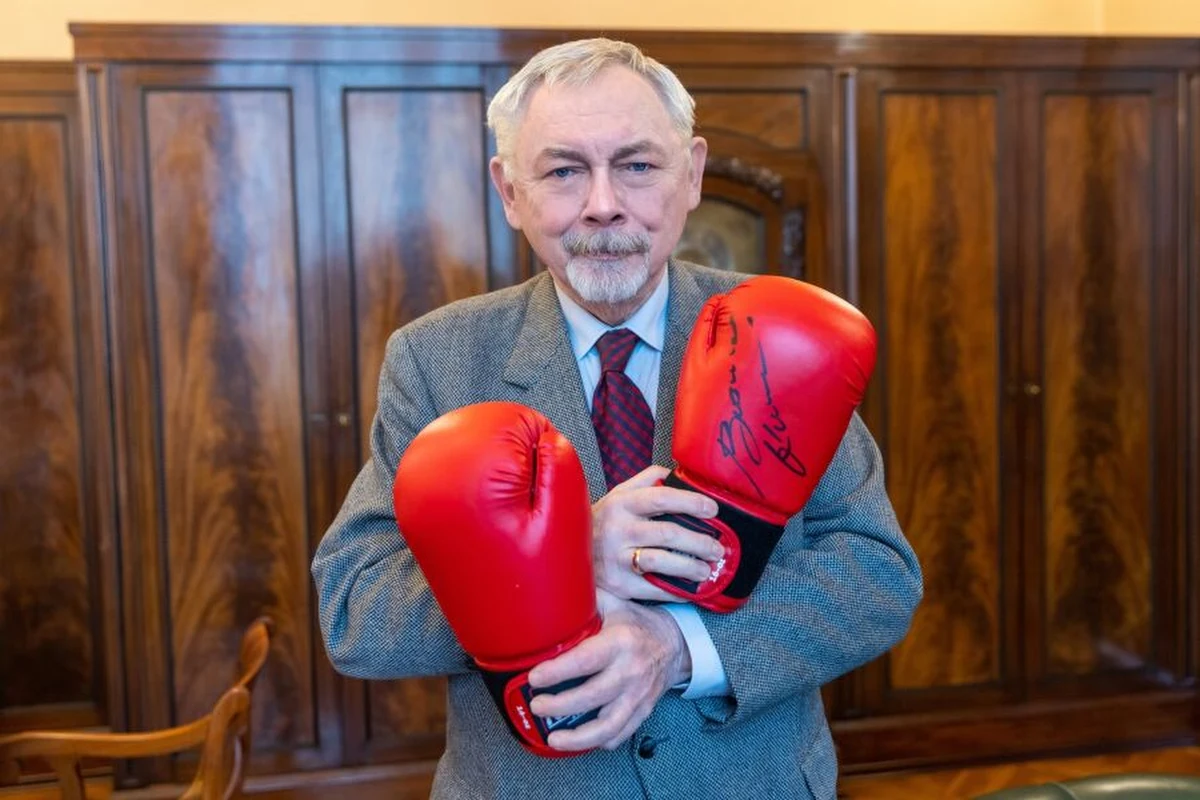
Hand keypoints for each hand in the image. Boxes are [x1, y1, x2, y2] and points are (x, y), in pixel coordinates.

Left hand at [527, 590, 691, 751]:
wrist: (673, 643)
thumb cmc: (637, 623)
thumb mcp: (613, 604)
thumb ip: (584, 600)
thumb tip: (550, 590)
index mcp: (620, 642)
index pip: (585, 660)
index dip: (558, 672)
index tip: (535, 677)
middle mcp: (630, 671)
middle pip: (592, 696)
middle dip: (560, 705)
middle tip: (537, 705)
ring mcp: (638, 695)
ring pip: (608, 725)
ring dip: (578, 737)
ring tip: (554, 738)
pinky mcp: (642, 711)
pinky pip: (620, 733)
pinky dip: (599, 741)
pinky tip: (580, 740)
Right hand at [591, 466, 723, 601]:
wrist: (566, 553)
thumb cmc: (602, 522)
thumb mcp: (618, 494)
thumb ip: (648, 480)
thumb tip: (679, 473)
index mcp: (622, 503)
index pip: (662, 498)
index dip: (691, 502)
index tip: (713, 510)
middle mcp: (618, 530)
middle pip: (668, 534)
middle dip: (699, 542)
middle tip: (718, 548)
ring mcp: (617, 559)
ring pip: (662, 562)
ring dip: (690, 567)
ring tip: (707, 570)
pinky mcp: (618, 584)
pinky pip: (653, 589)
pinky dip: (676, 591)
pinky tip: (691, 590)